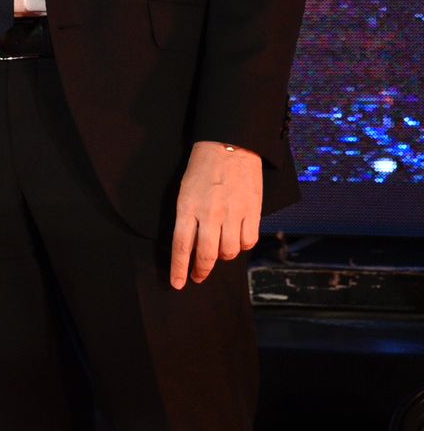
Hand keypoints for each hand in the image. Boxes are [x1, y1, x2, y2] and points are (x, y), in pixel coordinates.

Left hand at [169, 140, 262, 288]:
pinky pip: (248, 241)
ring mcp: (234, 214)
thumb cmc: (201, 168)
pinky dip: (242, 246)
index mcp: (188, 207)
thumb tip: (190, 246)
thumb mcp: (184, 191)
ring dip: (222, 257)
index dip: (179, 268)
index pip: (181, 246)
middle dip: (201, 271)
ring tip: (217, 251)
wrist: (230, 146)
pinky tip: (236, 241)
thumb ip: (186, 218)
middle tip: (197, 277)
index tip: (178, 284)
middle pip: (206, 255)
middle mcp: (210, 214)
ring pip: (229, 251)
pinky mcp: (253, 212)